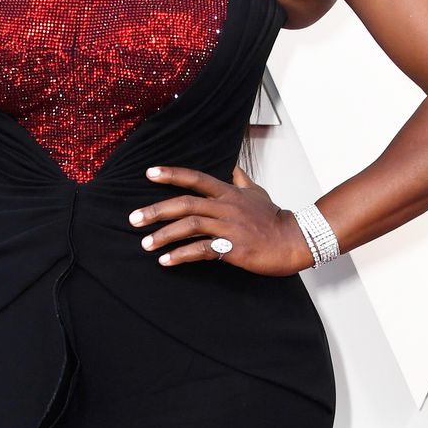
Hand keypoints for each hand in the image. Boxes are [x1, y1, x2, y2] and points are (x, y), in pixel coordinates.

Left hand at [128, 163, 311, 276]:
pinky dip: (182, 255)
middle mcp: (226, 207)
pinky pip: (202, 250)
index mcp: (228, 193)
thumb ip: (241, 180)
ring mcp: (229, 227)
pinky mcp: (233, 248)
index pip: (196, 178)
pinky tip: (166, 260)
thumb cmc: (274, 218)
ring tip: (145, 244)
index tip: (149, 173)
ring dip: (164, 235)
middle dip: (156, 210)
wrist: (294, 240)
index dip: (172, 174)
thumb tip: (233, 167)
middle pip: (185, 203)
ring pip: (190, 226)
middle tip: (133, 218)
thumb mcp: (257, 193)